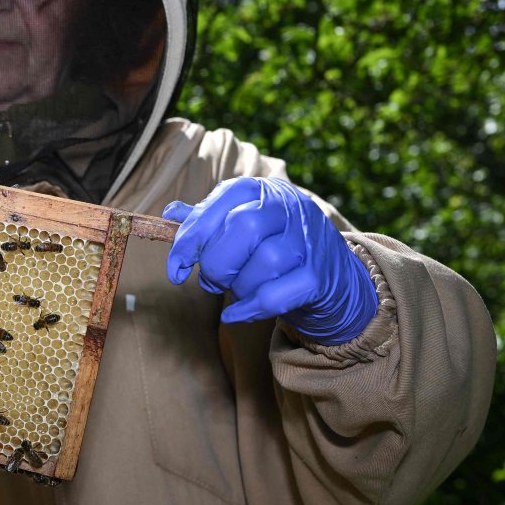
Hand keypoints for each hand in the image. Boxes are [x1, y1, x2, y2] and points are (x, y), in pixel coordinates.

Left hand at [162, 177, 378, 345]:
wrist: (334, 278)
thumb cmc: (275, 247)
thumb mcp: (243, 224)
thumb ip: (208, 219)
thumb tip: (170, 211)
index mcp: (263, 190)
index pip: (220, 203)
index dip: (190, 237)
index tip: (176, 268)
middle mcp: (289, 208)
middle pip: (244, 226)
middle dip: (217, 261)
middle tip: (211, 281)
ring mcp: (308, 241)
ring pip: (265, 261)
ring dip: (238, 285)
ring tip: (235, 291)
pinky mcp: (319, 277)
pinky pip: (279, 294)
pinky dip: (251, 308)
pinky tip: (236, 314)